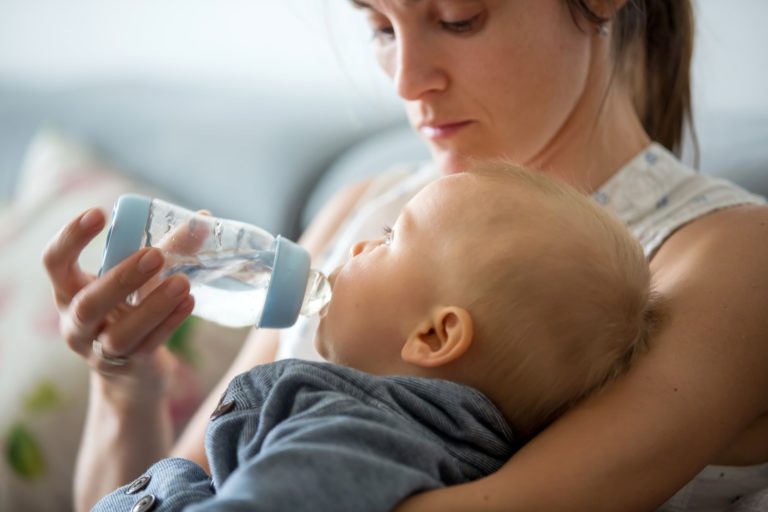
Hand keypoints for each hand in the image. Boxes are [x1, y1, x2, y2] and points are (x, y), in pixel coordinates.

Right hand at [43, 208, 194, 382]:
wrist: (133, 372)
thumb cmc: (131, 310)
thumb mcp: (139, 279)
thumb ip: (166, 250)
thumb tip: (202, 219)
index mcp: (69, 291)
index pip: (54, 262)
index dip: (71, 238)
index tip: (99, 213)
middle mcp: (77, 323)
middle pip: (88, 305)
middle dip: (121, 279)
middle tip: (155, 254)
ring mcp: (101, 350)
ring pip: (121, 334)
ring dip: (153, 307)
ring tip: (182, 283)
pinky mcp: (130, 367)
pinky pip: (149, 346)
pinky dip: (170, 323)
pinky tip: (189, 302)